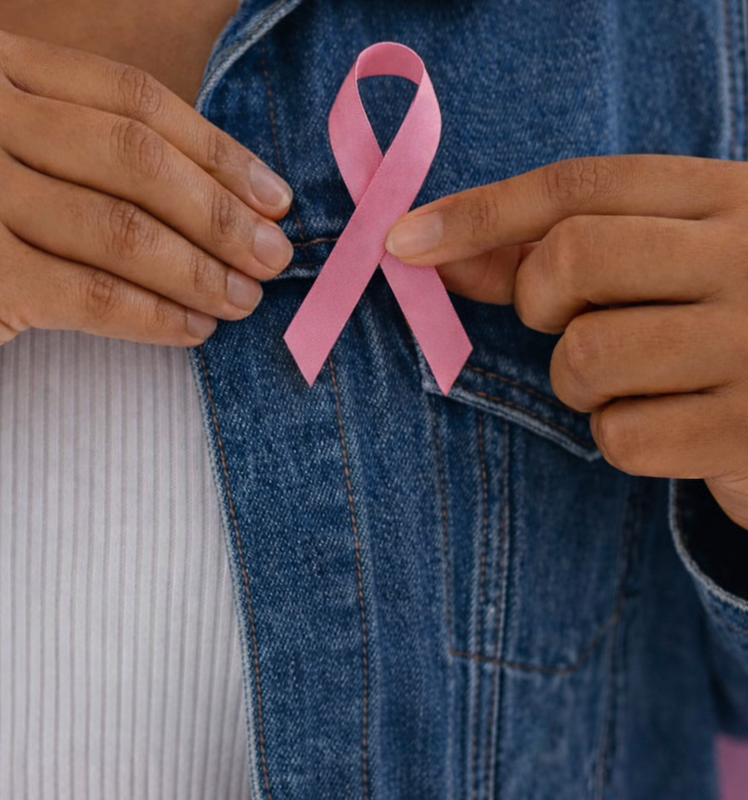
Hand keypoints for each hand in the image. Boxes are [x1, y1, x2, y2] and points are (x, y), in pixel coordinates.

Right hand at [0, 23, 292, 446]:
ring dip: (201, 273)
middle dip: (222, 214)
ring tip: (241, 299)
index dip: (216, 149)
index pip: (129, 98)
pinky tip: (190, 330)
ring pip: (123, 231)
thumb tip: (208, 182)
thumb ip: (65, 143)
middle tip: (273, 255)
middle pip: (136, 159)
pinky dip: (156, 317)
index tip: (269, 194)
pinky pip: (94, 296)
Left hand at [384, 155, 747, 527]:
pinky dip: (624, 435)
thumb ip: (552, 247)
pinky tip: (675, 421)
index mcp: (731, 196)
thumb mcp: (664, 254)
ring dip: (582, 380)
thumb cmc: (726, 312)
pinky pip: (622, 437)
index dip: (480, 211)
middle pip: (573, 258)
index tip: (403, 241)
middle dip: (541, 301)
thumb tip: (424, 247)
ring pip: (585, 356)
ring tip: (640, 376)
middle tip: (576, 319)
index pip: (582, 185)